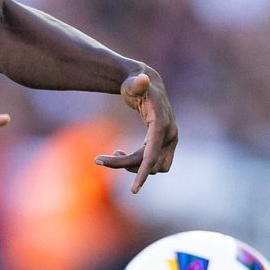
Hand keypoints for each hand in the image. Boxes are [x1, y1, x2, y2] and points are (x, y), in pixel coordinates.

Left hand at [95, 69, 177, 193]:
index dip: (143, 170)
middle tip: (98, 159)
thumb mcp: (134, 82)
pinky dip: (136, 163)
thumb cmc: (137, 83)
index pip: (154, 152)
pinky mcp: (164, 146)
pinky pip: (151, 163)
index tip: (134, 190)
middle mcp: (170, 135)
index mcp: (163, 123)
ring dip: (132, 165)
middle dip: (125, 164)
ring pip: (152, 167)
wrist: (147, 84)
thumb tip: (143, 79)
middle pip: (149, 162)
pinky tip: (118, 153)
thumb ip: (138, 82)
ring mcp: (169, 142)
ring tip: (113, 153)